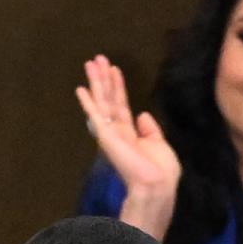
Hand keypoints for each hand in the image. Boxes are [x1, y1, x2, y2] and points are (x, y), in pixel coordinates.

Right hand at [77, 54, 181, 236]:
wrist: (156, 184)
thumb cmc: (161, 170)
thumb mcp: (159, 144)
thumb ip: (150, 130)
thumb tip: (143, 114)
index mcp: (130, 133)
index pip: (122, 105)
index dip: (118, 87)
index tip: (114, 69)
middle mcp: (117, 131)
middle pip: (108, 99)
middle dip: (103, 78)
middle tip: (97, 58)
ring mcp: (110, 133)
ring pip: (102, 101)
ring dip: (97, 81)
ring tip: (91, 62)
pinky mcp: (106, 136)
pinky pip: (96, 115)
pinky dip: (88, 102)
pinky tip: (81, 89)